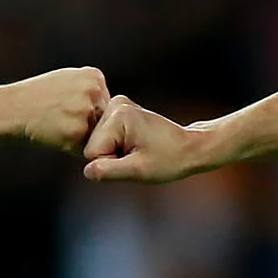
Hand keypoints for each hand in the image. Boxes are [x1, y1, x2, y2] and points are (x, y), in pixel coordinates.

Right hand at [12, 67, 109, 153]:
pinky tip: (57, 137)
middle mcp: (94, 91)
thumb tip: (112, 107)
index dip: (89, 113)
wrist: (11, 109)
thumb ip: (89, 88)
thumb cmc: (37, 97)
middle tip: (63, 123)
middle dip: (89, 126)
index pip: (106, 103)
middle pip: (104, 119)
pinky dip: (74, 149)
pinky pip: (86, 148)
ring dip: (83, 139)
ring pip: (97, 135)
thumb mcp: (66, 79)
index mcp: (94, 76)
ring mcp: (86, 112)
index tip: (68, 111)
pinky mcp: (77, 132)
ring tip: (59, 129)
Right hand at [81, 97, 212, 183]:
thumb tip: (87, 170)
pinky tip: (136, 144)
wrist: (189, 147)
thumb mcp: (138, 171)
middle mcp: (115, 105)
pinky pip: (104, 137)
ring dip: (115, 151)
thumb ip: (108, 171)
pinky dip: (118, 145)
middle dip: (112, 156)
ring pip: (97, 142)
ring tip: (138, 149)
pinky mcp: (120, 111)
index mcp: (118, 116)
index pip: (91, 152)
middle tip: (137, 155)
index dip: (111, 163)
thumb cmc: (169, 159)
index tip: (133, 159)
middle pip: (93, 145)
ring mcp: (117, 106)